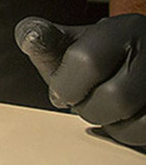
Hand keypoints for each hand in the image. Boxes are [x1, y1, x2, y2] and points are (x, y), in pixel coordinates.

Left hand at [15, 14, 145, 146]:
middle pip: (116, 97)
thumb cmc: (96, 54)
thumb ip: (45, 40)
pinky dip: (127, 135)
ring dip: (110, 125)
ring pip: (139, 123)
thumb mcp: (70, 40)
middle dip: (88, 107)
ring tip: (102, 109)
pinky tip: (119, 119)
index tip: (59, 91)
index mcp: (123, 29)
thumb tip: (30, 37)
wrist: (137, 56)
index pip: (87, 60)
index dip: (65, 84)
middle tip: (82, 101)